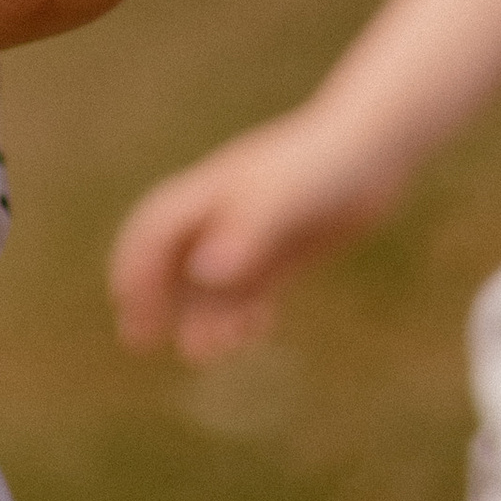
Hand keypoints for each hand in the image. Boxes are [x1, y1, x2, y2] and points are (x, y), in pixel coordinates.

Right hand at [108, 106, 406, 362]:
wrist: (377, 145)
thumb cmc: (327, 165)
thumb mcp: (286, 199)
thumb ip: (246, 233)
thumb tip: (201, 273)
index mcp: (214, 192)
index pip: (157, 228)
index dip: (135, 265)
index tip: (123, 304)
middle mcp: (229, 211)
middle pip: (175, 256)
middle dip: (152, 295)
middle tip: (138, 341)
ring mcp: (259, 228)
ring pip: (216, 278)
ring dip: (200, 314)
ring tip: (198, 354)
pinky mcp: (289, 243)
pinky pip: (255, 282)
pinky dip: (244, 309)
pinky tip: (253, 331)